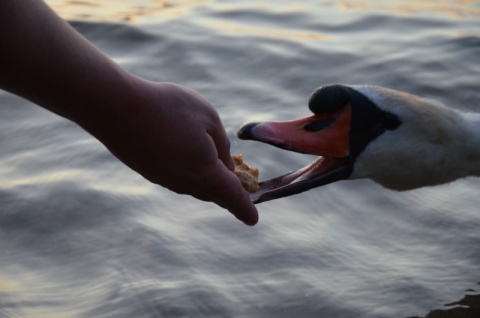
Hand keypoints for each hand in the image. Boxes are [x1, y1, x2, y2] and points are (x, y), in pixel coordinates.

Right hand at [96, 81, 258, 224]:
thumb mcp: (208, 118)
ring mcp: (164, 179)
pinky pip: (177, 176)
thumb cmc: (168, 109)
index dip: (244, 208)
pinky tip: (183, 150)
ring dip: (206, 176)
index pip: (232, 197)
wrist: (116, 109)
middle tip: (238, 177)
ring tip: (211, 157)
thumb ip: (221, 144)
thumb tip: (222, 161)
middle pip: (213, 192)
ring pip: (194, 184)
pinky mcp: (148, 171)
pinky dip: (188, 169)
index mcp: (205, 174)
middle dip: (227, 188)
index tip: (253, 219)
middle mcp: (184, 183)